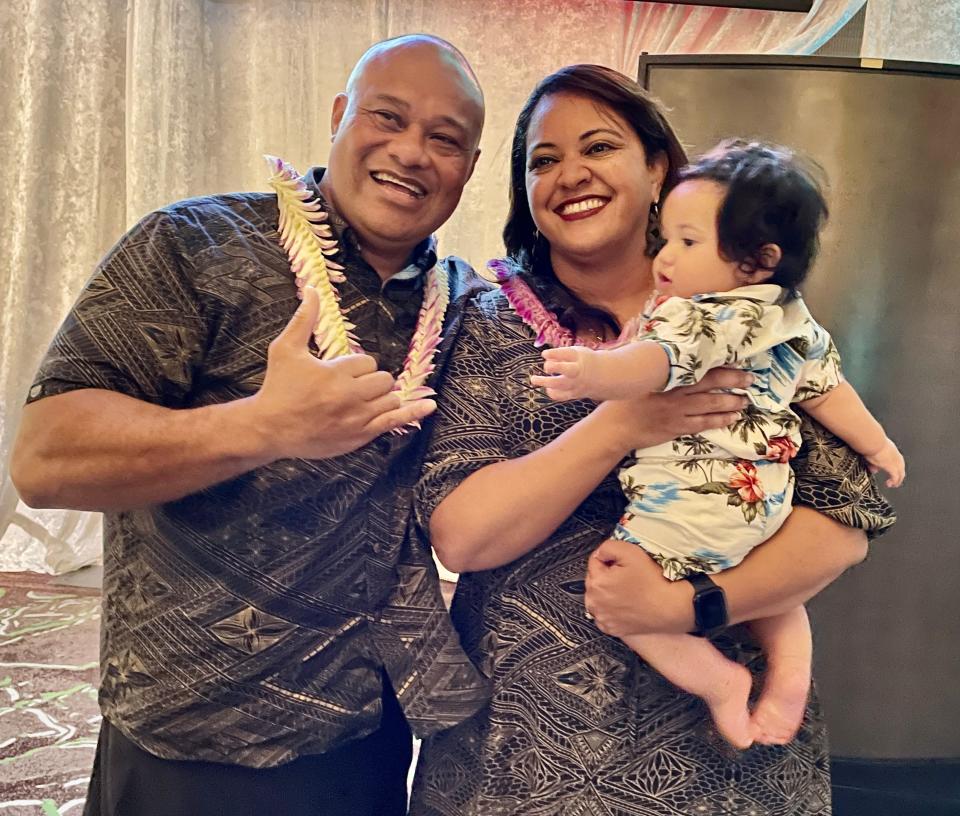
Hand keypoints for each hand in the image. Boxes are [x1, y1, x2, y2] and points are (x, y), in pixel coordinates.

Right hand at [244, 287, 435, 459]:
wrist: (269, 429)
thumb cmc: (277, 387)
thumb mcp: (285, 349)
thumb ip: (303, 319)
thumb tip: (314, 289)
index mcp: (335, 373)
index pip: (366, 362)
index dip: (355, 366)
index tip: (339, 373)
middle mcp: (350, 395)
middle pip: (383, 379)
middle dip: (371, 379)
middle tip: (351, 386)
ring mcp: (358, 418)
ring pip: (391, 398)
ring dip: (382, 395)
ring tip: (364, 398)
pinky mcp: (361, 435)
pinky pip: (396, 421)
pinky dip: (414, 412)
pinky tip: (430, 405)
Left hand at [531, 346, 607, 400]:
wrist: (601, 375)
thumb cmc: (582, 360)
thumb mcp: (575, 352)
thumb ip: (561, 354)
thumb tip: (546, 357)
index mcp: (579, 357)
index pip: (566, 354)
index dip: (554, 354)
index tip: (544, 354)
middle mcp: (578, 370)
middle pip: (566, 370)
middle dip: (554, 368)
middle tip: (545, 367)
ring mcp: (576, 383)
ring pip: (560, 385)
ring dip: (545, 382)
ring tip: (533, 379)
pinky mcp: (574, 394)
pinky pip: (561, 396)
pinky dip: (552, 392)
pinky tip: (548, 388)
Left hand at [585, 538, 691, 635]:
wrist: (670, 609)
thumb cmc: (653, 582)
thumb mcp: (631, 553)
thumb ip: (608, 547)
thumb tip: (600, 553)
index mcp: (596, 583)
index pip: (595, 561)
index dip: (611, 560)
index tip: (624, 565)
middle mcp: (594, 603)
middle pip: (595, 579)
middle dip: (607, 575)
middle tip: (628, 578)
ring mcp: (602, 618)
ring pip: (598, 596)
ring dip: (607, 592)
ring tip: (628, 592)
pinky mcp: (610, 628)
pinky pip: (604, 613)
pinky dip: (611, 608)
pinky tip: (626, 604)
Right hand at [589, 367, 751, 452]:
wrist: (613, 428)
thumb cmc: (621, 399)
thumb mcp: (632, 372)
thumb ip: (646, 355)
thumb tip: (655, 333)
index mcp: (665, 376)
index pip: (697, 366)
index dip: (718, 362)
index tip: (734, 358)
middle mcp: (674, 392)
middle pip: (710, 384)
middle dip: (733, 381)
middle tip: (750, 379)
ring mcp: (677, 412)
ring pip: (711, 405)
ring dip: (731, 402)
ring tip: (745, 399)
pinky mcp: (677, 428)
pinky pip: (704, 424)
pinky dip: (720, 420)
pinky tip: (732, 417)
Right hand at [865, 437, 905, 486]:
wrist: (873, 441)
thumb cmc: (870, 442)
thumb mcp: (872, 451)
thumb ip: (874, 461)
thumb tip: (874, 470)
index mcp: (891, 449)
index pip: (896, 459)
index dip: (892, 465)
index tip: (886, 470)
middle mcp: (896, 455)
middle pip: (901, 467)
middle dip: (898, 474)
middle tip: (894, 480)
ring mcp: (895, 462)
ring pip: (901, 473)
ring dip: (897, 480)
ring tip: (893, 484)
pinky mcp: (892, 467)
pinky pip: (896, 477)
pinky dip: (894, 482)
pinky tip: (889, 484)